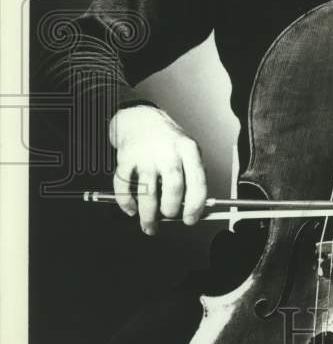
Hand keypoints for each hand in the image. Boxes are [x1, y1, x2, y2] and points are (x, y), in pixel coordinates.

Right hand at [108, 104, 206, 234]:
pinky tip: (131, 209)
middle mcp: (168, 151)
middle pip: (173, 185)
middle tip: (169, 217)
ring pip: (147, 191)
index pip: (197, 181)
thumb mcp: (187, 151)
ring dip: (148, 214)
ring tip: (149, 224)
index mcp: (188, 149)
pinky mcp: (125, 157)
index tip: (190, 219)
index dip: (195, 205)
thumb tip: (191, 209)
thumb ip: (190, 176)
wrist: (141, 119)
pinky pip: (124, 185)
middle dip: (171, 209)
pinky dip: (126, 202)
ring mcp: (145, 154)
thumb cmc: (168, 141)